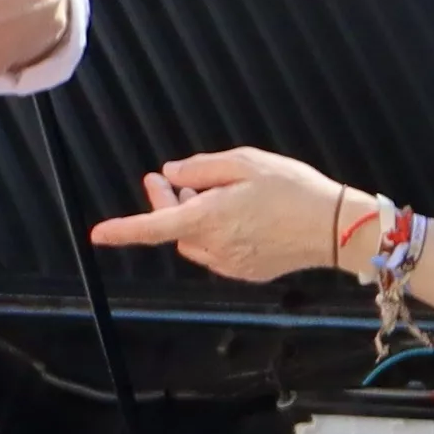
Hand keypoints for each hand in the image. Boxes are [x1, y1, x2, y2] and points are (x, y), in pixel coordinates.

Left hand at [92, 148, 365, 285]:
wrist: (335, 227)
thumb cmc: (294, 189)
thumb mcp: (247, 162)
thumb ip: (203, 167)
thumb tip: (172, 173)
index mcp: (210, 217)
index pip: (155, 227)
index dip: (123, 230)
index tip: (98, 234)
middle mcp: (215, 245)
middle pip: (174, 228)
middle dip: (167, 202)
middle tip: (171, 176)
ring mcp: (230, 263)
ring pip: (195, 241)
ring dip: (194, 218)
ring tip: (215, 193)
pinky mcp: (247, 271)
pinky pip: (218, 252)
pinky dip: (217, 234)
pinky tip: (241, 216)